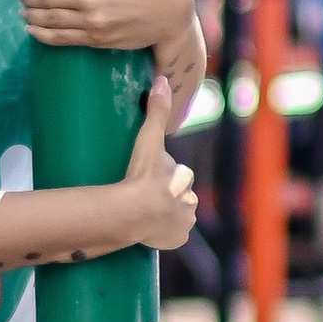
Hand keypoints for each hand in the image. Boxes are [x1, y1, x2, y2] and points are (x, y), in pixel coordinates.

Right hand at [119, 75, 198, 250]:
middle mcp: (189, 202)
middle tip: (144, 195)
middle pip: (178, 196)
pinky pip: (171, 235)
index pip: (176, 175)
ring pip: (176, 216)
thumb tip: (162, 80)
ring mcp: (183, 223)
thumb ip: (156, 111)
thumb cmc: (140, 175)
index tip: (147, 178)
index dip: (163, 175)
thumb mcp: (148, 140)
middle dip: (166, 195)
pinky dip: (164, 233)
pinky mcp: (176, 240)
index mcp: (184, 179)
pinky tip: (150, 229)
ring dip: (164, 214)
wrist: (133, 212)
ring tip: (144, 212)